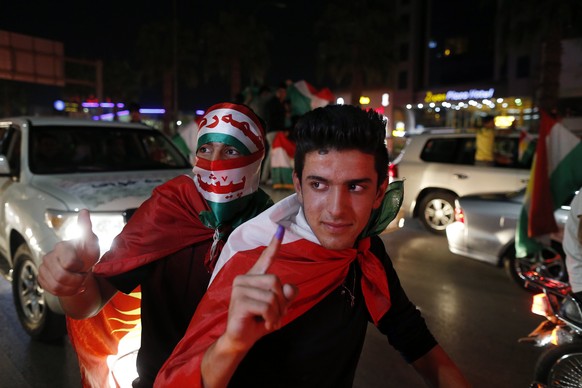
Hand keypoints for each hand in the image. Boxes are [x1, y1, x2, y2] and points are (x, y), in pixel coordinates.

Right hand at [38, 209, 99, 295]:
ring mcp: (44, 267)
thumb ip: (86, 229)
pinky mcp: (42, 278)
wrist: (81, 268)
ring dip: (72, 287)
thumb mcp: (91, 243)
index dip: (78, 267)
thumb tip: (84, 211)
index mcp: (62, 247)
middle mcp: (49, 256)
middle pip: (62, 277)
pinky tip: (73, 286)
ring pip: (56, 286)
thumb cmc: (87, 254)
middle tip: (83, 276)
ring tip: (79, 281)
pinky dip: (66, 292)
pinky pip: (52, 291)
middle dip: (76, 280)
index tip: (83, 265)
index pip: (68, 263)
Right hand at [223, 225, 296, 352]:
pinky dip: (271, 318)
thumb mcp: (278, 306)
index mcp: (254, 277)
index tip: (281, 229)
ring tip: (271, 321)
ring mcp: (239, 289)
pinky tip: (265, 324)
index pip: (266, 257)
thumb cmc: (258, 320)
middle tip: (276, 315)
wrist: (241, 339)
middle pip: (276, 280)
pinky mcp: (239, 302)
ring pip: (272, 295)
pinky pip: (266, 305)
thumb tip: (289, 287)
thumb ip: (286, 294)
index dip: (274, 244)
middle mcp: (244, 279)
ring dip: (277, 313)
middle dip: (282, 302)